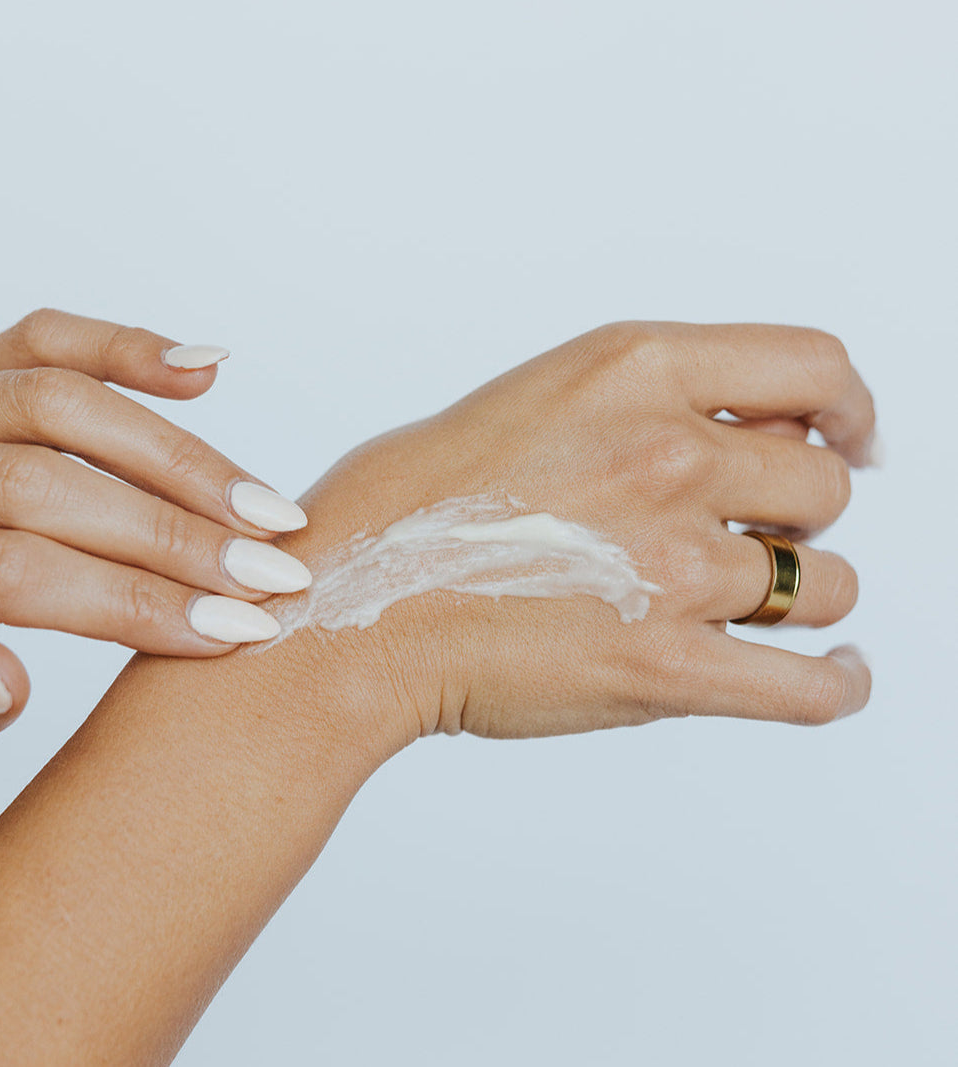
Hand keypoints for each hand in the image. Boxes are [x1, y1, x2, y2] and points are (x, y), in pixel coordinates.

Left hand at [0, 308, 309, 805]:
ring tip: (267, 507)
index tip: (234, 630)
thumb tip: (4, 681)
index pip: (5, 572)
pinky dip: (125, 348)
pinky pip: (41, 342)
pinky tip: (205, 369)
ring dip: (177, 456)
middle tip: (274, 574)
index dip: (130, 600)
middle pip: (40, 481)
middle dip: (174, 532)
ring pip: (56, 401)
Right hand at [279, 321, 874, 747]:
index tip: (847, 436)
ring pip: (827, 586)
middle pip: (824, 485)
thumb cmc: (405, 507)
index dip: (848, 406)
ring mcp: (673, 565)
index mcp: (629, 371)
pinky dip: (837, 684)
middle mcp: (665, 454)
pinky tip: (834, 674)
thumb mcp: (529, 401)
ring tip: (749, 605)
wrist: (341, 612)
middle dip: (796, 512)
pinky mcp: (664, 668)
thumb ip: (642, 405)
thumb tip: (745, 438)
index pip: (814, 367)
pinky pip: (811, 688)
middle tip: (749, 533)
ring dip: (801, 596)